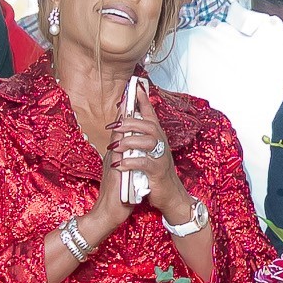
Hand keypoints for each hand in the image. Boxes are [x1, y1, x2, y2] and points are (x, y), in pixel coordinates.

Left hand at [106, 83, 193, 219]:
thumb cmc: (154, 174)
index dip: (144, 101)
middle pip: (148, 125)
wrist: (169, 195)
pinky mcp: (158, 171)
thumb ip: (136, 139)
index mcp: (157, 138)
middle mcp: (161, 144)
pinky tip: (119, 165)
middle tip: (114, 125)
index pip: (151, 115)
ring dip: (128, 142)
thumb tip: (123, 124)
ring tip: (114, 147)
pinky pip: (144, 162)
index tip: (136, 87)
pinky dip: (130, 162)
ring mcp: (161, 157)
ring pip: (147, 141)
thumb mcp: (145, 153)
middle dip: (130, 122)